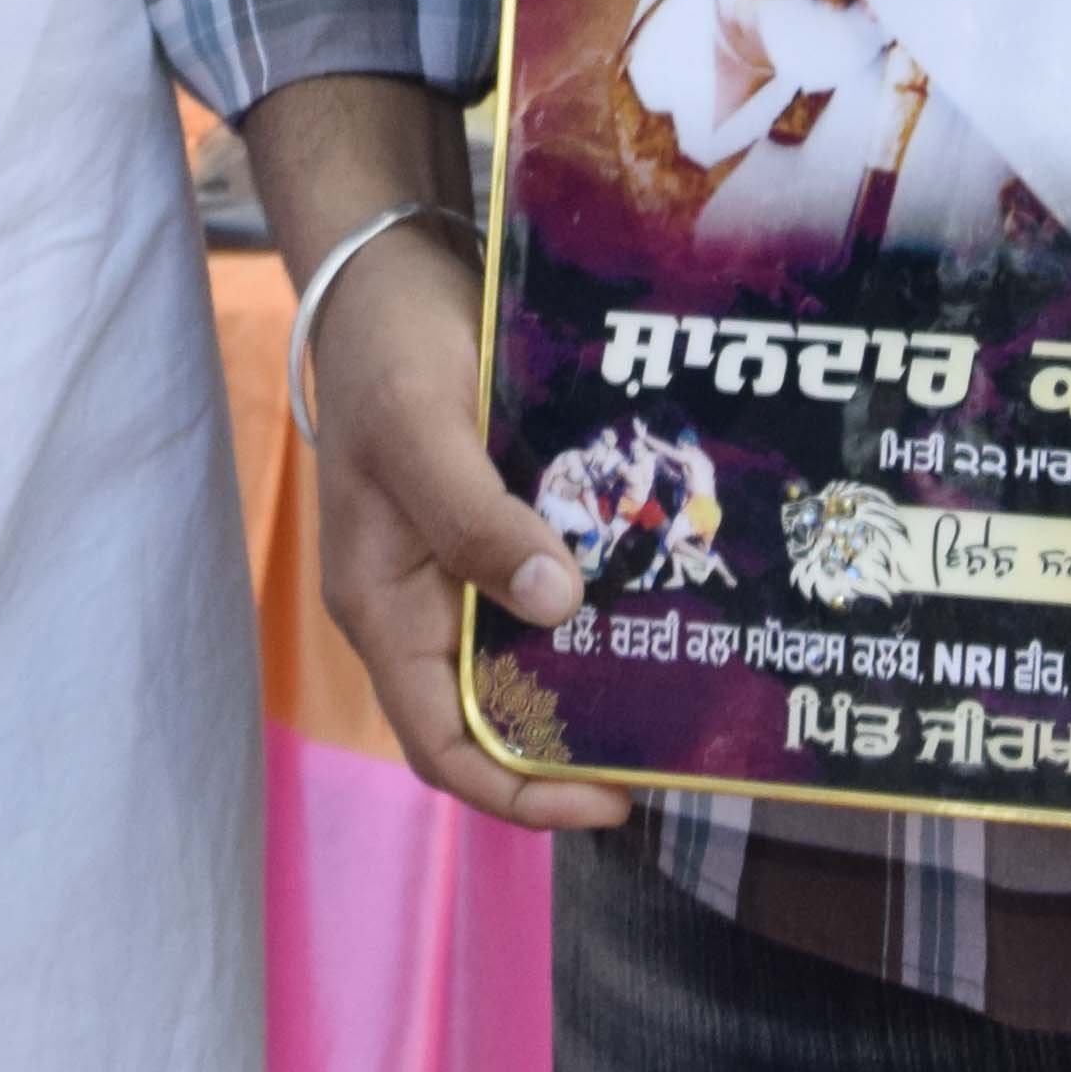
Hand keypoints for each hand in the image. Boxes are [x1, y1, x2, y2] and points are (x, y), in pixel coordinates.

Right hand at [311, 231, 629, 834]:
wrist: (388, 273)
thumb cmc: (385, 353)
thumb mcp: (421, 431)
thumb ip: (475, 519)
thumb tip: (554, 606)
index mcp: (384, 610)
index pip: (444, 744)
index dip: (520, 790)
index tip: (611, 798)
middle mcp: (423, 607)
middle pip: (496, 714)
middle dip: (576, 742)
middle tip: (676, 744)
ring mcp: (460, 568)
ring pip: (532, 654)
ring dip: (597, 674)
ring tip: (686, 679)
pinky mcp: (499, 526)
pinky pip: (554, 587)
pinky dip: (603, 601)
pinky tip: (666, 592)